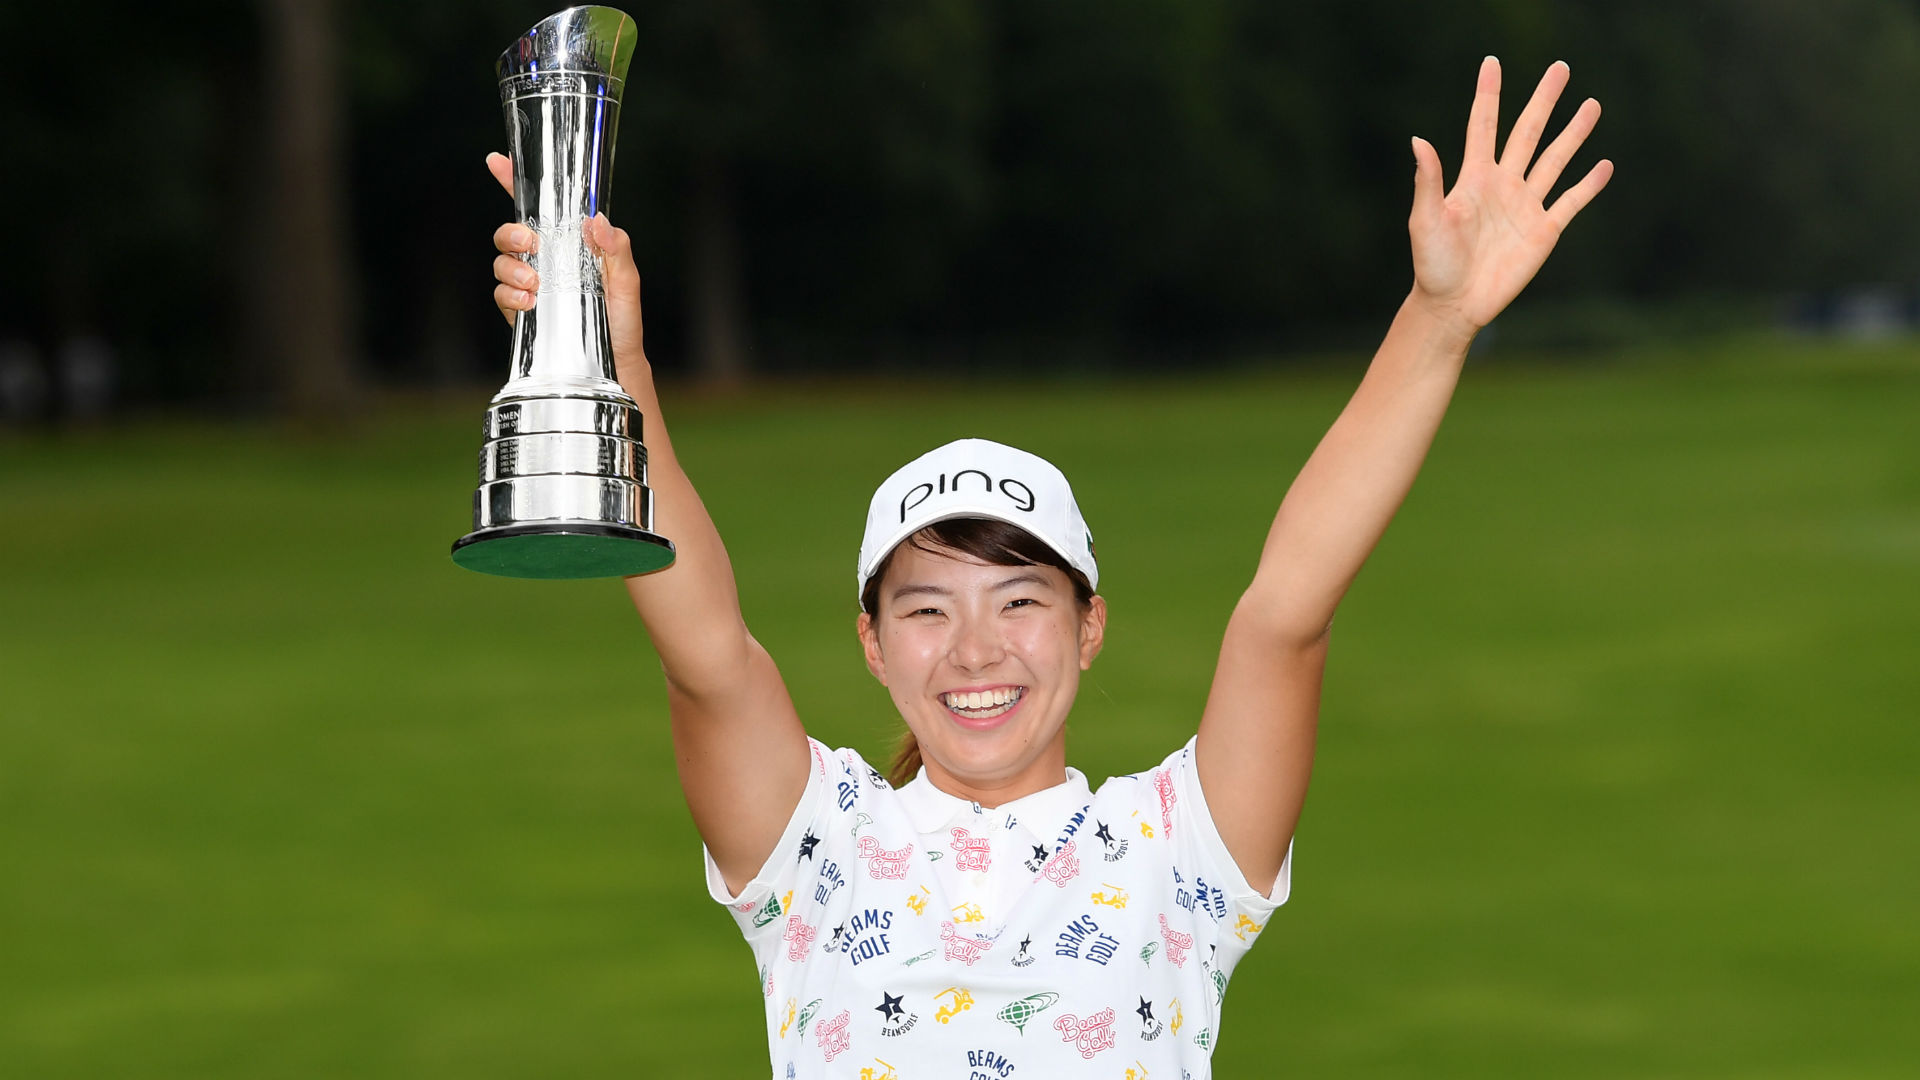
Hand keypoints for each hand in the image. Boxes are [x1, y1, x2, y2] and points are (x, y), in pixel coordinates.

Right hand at [485, 152, 648, 378]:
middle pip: (511, 231)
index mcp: (571, 243)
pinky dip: (510, 294)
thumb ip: (616, 248)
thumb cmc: (623, 320)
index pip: (542, 207)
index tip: (497, 160)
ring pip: (501, 261)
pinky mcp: (521, 310)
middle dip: (512, 231)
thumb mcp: (628, 281)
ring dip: (511, 266)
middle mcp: (547, 260)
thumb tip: (597, 220)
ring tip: (533, 282)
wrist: (615, 364)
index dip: (515, 182)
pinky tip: (530, 302)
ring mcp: (531, 284)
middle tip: (530, 242)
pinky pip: (501, 293)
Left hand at [1408, 58, 1612, 334]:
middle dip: (1544, 100)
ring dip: (1574, 134)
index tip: (1492, 63)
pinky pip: (1570, 202)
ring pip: (1554, 160)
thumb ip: (1428, 181)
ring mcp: (1525, 206)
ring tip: (1592, 104)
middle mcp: (1503, 185)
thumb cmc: (1433, 263)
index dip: (1488, 94)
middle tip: (1560, 68)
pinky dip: (1588, 185)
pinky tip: (1604, 166)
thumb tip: (1418, 140)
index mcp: (1473, 178)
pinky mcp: (1543, 232)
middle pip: (1528, 132)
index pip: (1483, 125)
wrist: (1454, 304)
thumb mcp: (1425, 220)